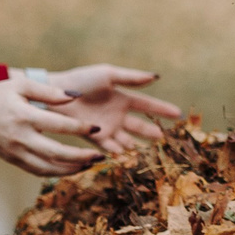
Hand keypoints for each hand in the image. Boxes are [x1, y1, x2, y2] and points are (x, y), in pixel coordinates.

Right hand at [0, 76, 104, 177]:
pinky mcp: (13, 160)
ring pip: (49, 168)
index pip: (59, 126)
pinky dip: (57, 172)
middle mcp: (20, 138)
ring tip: (91, 164)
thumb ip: (49, 91)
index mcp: (24, 116)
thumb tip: (76, 96)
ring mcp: (16, 152)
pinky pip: (38, 171)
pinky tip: (72, 168)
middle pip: (57, 154)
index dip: (81, 128)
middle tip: (101, 156)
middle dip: (81, 157)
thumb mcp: (20, 85)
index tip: (97, 127)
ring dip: (72, 169)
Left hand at [31, 64, 180, 151]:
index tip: (178, 114)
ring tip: (149, 155)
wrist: (55, 94)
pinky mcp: (95, 138)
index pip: (147, 105)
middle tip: (165, 139)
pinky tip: (128, 158)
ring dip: (137, 147)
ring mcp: (107, 127)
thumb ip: (131, 78)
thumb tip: (156, 76)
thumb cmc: (81, 81)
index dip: (162, 110)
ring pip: (127, 140)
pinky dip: (120, 154)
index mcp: (122, 98)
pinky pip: (111, 148)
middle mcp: (117, 115)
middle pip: (140, 126)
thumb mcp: (108, 75)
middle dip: (152, 132)